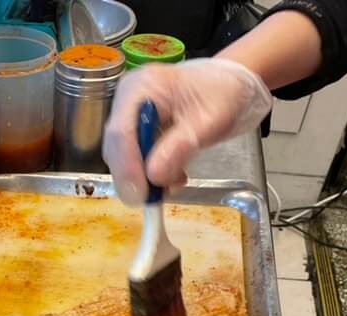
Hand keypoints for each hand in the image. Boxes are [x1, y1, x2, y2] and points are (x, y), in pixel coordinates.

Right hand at [102, 58, 271, 205]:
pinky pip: (133, 158)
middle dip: (133, 176)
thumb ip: (182, 146)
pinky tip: (174, 176)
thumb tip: (154, 175)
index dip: (127, 167)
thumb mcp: (212, 119)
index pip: (122, 131)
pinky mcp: (136, 130)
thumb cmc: (223, 93)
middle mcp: (128, 99)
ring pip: (122, 157)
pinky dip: (149, 174)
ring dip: (143, 178)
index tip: (140, 195)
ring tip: (175, 182)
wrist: (230, 84)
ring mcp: (129, 115)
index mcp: (143, 87)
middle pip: (116, 146)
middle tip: (156, 199)